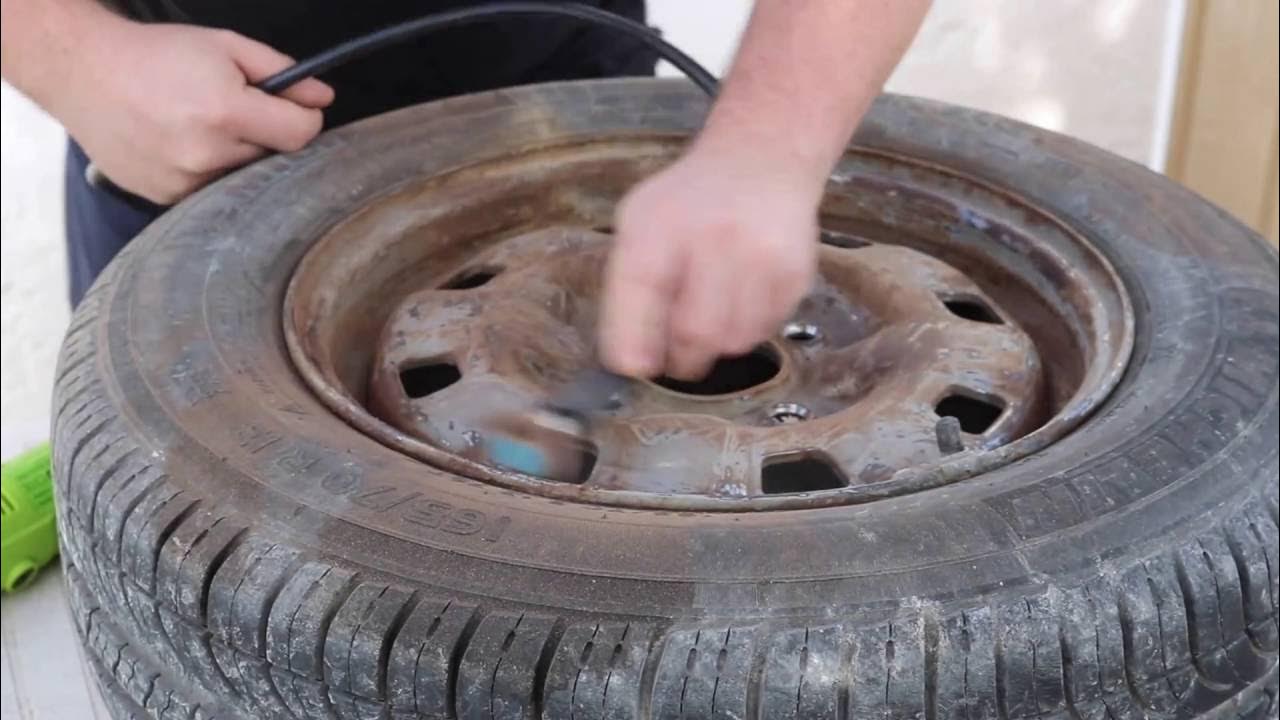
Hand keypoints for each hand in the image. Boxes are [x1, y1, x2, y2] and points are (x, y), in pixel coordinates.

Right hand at [53, 17, 332, 204]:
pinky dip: (208, 171)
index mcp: (225, 112)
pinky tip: (182, 144)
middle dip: (266, 133)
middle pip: (274, 156)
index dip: (305, 117)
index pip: (301, 134)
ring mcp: (184, 182)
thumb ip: (280, 71)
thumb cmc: (155, 54)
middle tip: (233, 109)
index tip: (294, 107)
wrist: (82, 72)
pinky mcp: (165, 198)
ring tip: (201, 125)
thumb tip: (323, 98)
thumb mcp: (224, 45)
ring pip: (243, 177)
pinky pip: (212, 191)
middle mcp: (205, 154)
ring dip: (236, 155)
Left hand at [600, 143, 820, 379]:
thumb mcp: (639, 222)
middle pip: (694, 334)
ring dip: (717, 344)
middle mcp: (712, 239)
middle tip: (678, 358)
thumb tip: (631, 361)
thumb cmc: (690, 201)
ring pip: (733, 341)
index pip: (640, 302)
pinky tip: (741, 297)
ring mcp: (759, 257)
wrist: (761, 158)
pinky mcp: (792, 273)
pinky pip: (765, 330)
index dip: (632, 346)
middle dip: (681, 359)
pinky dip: (748, 328)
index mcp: (659, 228)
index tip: (632, 368)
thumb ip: (628, 288)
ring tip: (712, 315)